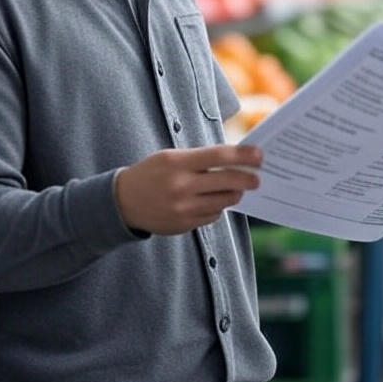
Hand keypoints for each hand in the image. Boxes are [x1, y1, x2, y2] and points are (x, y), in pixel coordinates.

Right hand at [115, 145, 262, 234]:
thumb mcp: (171, 157)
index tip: (260, 156)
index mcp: (178, 163)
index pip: (219, 156)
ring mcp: (183, 208)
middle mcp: (181, 186)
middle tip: (257, 178)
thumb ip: (200, 159)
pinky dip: (217, 207)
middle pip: (227, 181)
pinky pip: (212, 215)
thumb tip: (235, 160)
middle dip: (248, 180)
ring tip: (235, 189)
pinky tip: (211, 201)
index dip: (243, 156)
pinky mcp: (184, 225)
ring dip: (233, 194)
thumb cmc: (152, 173)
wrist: (122, 202)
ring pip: (223, 201)